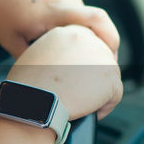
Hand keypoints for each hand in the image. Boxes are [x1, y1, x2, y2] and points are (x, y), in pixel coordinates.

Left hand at [0, 0, 119, 57]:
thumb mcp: (10, 40)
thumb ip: (34, 57)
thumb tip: (52, 76)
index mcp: (52, 11)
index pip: (95, 21)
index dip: (110, 42)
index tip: (110, 62)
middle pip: (94, 23)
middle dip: (98, 44)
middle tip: (93, 64)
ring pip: (82, 15)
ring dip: (80, 31)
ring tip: (62, 43)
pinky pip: (74, 5)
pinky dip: (71, 19)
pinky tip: (53, 27)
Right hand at [8, 25, 122, 119]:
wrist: (35, 101)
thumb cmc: (29, 86)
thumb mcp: (38, 57)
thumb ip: (58, 53)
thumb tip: (68, 66)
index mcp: (69, 31)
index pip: (87, 46)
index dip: (83, 65)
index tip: (76, 78)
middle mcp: (87, 39)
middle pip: (100, 60)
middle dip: (92, 78)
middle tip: (77, 93)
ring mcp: (102, 57)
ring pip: (108, 78)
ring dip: (97, 93)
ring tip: (79, 104)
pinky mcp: (111, 76)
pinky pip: (114, 95)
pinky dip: (103, 107)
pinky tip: (88, 112)